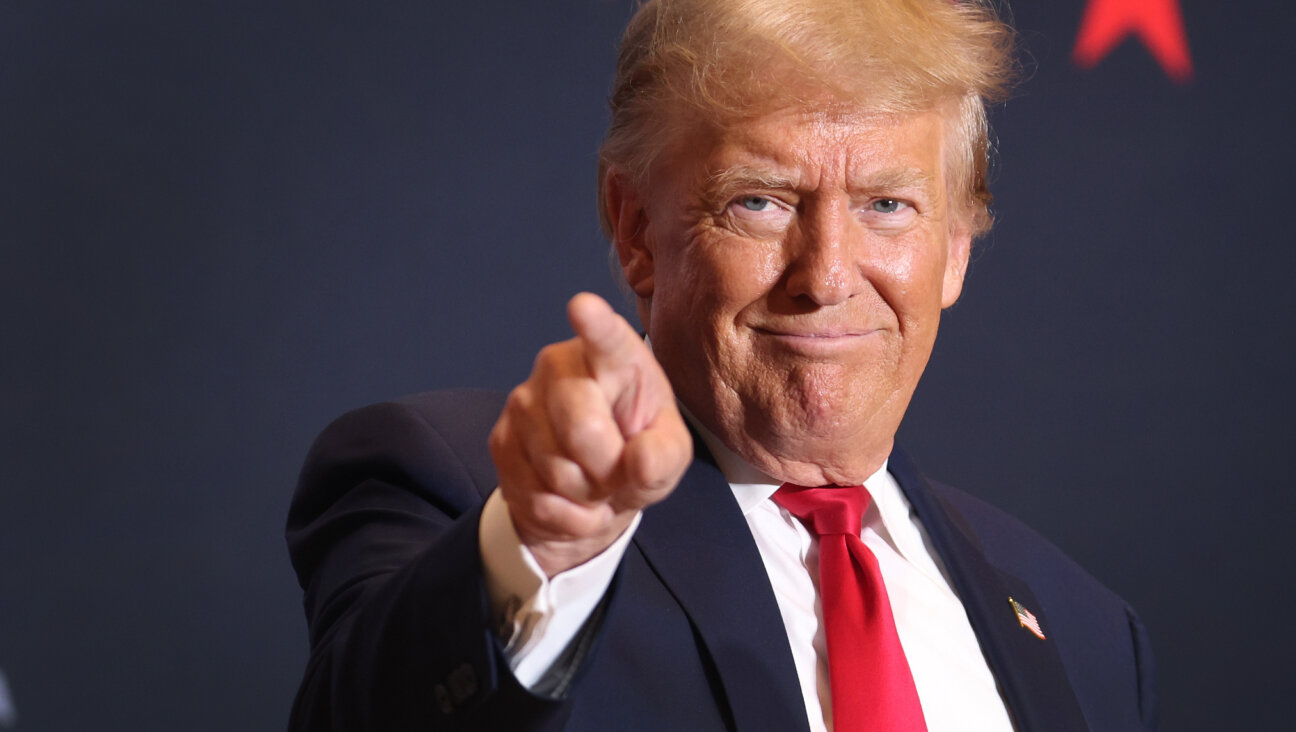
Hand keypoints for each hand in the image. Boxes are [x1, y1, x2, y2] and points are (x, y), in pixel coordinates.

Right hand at [489, 293, 691, 575]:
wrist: (591, 490)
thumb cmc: (637, 453)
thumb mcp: (668, 455)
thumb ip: (664, 456)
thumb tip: (640, 461)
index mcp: (613, 357)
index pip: (606, 339)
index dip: (595, 324)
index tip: (583, 306)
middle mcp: (560, 367)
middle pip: (582, 429)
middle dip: (608, 469)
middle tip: (619, 472)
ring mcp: (523, 402)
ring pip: (558, 471)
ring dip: (587, 496)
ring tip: (595, 483)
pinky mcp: (500, 441)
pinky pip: (538, 498)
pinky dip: (567, 516)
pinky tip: (572, 499)